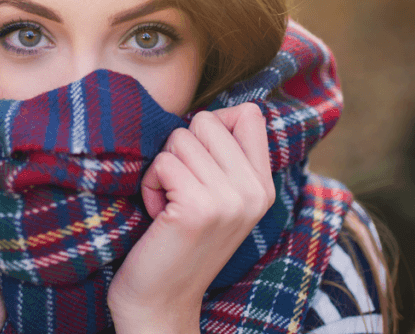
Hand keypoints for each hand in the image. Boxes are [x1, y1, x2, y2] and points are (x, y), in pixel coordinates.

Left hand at [107, 103, 274, 333]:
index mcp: (264, 186)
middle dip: (180, 150)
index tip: (199, 163)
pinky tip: (159, 215)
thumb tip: (214, 112)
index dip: (213, 126)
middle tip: (180, 191)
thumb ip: (225, 158)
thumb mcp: (218, 198)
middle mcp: (255, 191)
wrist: (161, 302)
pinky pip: (162, 162)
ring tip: (169, 205)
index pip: (249, 114)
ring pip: (180, 138)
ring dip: (162, 169)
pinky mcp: (198, 208)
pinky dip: (150, 184)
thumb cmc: (178, 242)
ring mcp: (230, 200)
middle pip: (206, 121)